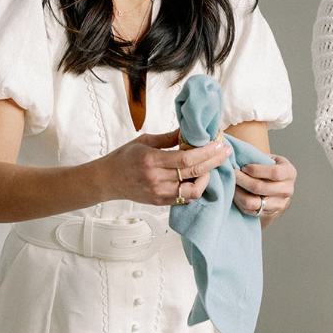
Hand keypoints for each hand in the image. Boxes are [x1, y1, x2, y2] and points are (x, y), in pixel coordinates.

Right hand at [99, 129, 231, 205]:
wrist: (107, 180)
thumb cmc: (124, 158)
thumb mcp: (144, 141)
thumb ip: (168, 138)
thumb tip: (189, 129)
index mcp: (151, 160)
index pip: (186, 158)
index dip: (206, 152)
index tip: (219, 144)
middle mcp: (156, 179)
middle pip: (193, 173)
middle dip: (214, 162)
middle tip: (225, 153)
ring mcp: (158, 193)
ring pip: (193, 191)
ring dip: (206, 179)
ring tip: (209, 168)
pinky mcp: (160, 202)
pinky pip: (184, 199)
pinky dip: (195, 189)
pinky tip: (198, 178)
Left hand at [234, 155, 295, 224]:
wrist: (278, 186)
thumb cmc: (270, 168)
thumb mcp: (270, 158)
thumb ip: (258, 158)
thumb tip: (237, 157)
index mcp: (289, 173)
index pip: (274, 172)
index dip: (256, 169)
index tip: (243, 167)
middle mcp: (287, 190)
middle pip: (261, 188)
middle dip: (242, 180)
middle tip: (232, 174)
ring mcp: (279, 204)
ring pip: (252, 202)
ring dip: (237, 192)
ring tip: (231, 184)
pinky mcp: (268, 214)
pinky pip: (248, 210)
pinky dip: (238, 201)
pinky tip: (234, 192)